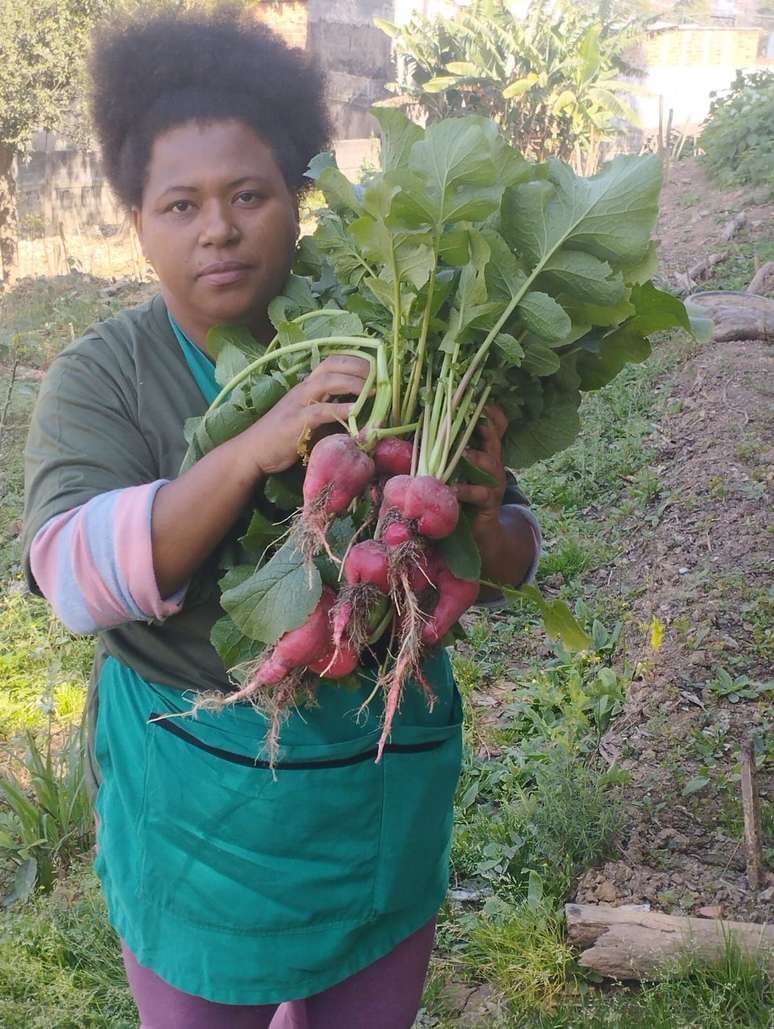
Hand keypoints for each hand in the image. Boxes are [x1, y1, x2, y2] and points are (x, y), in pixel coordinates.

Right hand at [238, 355, 369, 477]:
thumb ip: (333, 416)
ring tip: (373, 390)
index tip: (376, 368)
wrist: (253, 452)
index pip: (332, 362)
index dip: (355, 360)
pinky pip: (321, 411)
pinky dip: (341, 409)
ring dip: (353, 383)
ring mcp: (298, 404)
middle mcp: (303, 389)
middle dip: (359, 366)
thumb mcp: (313, 422)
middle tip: (380, 377)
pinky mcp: (295, 422)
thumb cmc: (284, 438)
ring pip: (327, 382)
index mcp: (307, 387)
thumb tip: (363, 417)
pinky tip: (357, 412)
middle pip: (332, 365)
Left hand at [452, 404, 506, 528]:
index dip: (492, 412)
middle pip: (495, 438)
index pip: (496, 425)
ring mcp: (494, 482)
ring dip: (474, 457)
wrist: (480, 531)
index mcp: (485, 450)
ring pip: (490, 463)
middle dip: (485, 427)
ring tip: (461, 454)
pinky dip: (464, 490)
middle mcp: (494, 462)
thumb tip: (420, 429)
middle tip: (470, 418)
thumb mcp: (456, 470)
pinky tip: (451, 490)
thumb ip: (445, 452)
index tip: (479, 400)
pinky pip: (478, 493)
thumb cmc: (461, 494)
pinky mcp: (490, 501)